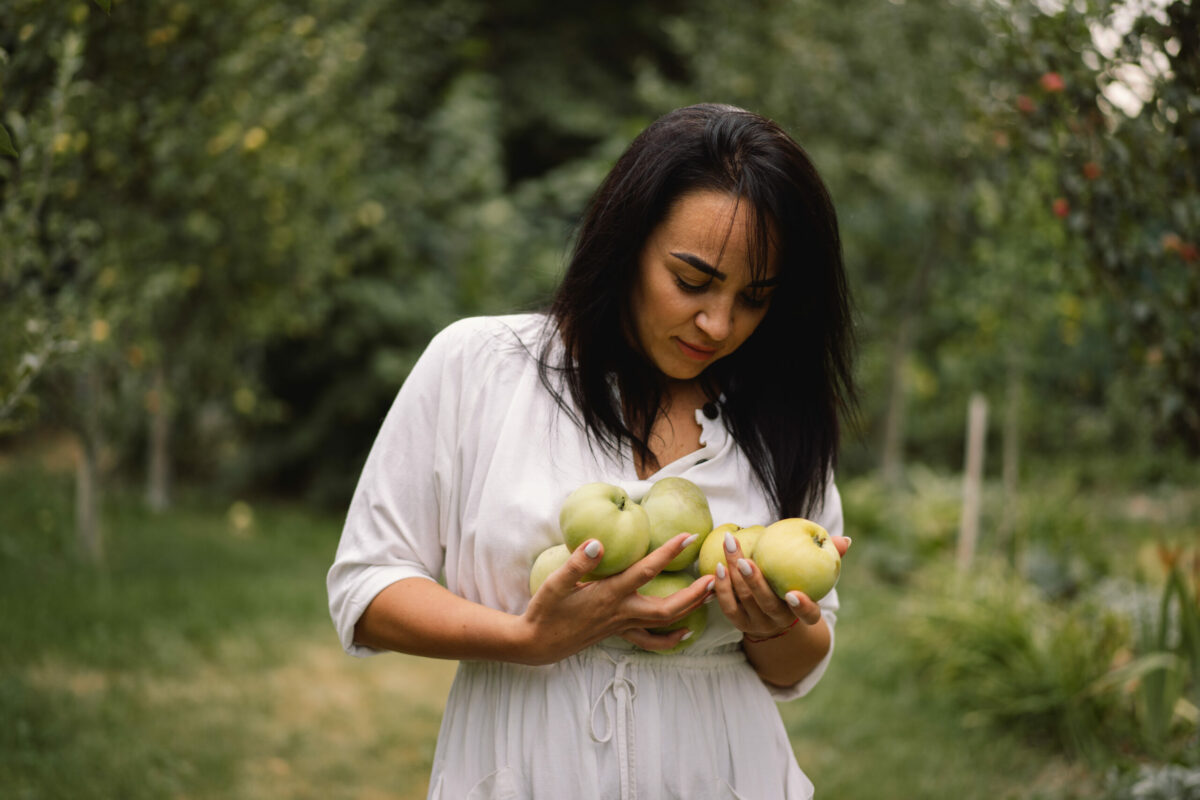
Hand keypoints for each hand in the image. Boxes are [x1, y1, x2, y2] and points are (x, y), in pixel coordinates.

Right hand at [520, 532, 714, 662]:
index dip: (667, 554)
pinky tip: (685, 633)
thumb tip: (598, 543)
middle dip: (694, 593)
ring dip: (690, 610)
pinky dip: (670, 639)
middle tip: (714, 576)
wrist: (536, 644)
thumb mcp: (555, 583)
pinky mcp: (618, 633)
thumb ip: (578, 564)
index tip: (687, 537)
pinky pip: (651, 640)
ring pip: (664, 623)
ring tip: (710, 596)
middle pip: (668, 607)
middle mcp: (621, 612)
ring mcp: (622, 626)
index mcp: (609, 595)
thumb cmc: (545, 611)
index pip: (645, 572)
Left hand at [712, 530, 850, 640]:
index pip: (809, 616)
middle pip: (766, 604)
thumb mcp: (814, 574)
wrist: (773, 616)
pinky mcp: (739, 623)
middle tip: (744, 560)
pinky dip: (722, 588)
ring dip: (734, 577)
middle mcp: (780, 621)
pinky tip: (718, 566)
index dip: (803, 607)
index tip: (794, 594)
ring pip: (745, 602)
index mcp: (803, 612)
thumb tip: (845, 540)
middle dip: (754, 582)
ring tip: (729, 551)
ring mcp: (758, 624)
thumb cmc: (797, 584)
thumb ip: (828, 557)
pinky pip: (728, 607)